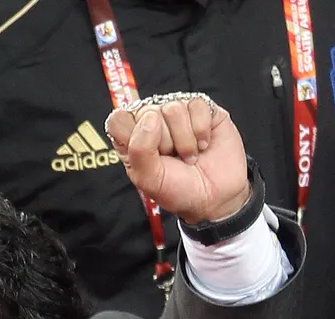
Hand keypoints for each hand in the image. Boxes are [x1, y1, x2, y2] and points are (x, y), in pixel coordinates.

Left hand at [105, 96, 250, 223]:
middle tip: (173, 158)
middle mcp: (152, 121)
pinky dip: (202, 130)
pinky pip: (197, 105)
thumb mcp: (149, 179)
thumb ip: (139, 149)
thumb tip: (150, 118)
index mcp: (132, 139)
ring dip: (185, 140)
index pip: (118, 120)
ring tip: (189, 154)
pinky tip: (203, 143)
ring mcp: (177, 113)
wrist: (216, 197)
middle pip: (147, 112)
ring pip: (174, 108)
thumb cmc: (179, 190)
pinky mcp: (202, 109)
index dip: (132, 136)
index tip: (148, 156)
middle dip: (164, 143)